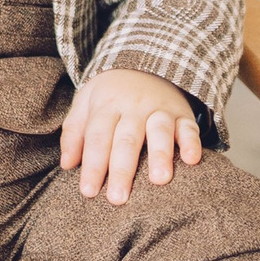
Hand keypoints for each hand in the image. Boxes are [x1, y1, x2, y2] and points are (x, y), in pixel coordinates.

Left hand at [60, 69, 201, 203]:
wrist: (144, 62)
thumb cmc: (110, 93)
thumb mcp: (85, 102)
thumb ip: (74, 132)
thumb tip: (67, 164)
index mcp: (107, 105)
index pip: (98, 137)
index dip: (93, 165)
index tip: (88, 192)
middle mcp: (134, 106)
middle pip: (127, 139)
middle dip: (122, 169)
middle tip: (118, 198)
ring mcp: (160, 109)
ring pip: (160, 132)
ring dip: (160, 155)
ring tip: (159, 181)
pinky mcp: (183, 113)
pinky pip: (189, 127)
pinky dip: (192, 142)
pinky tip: (192, 160)